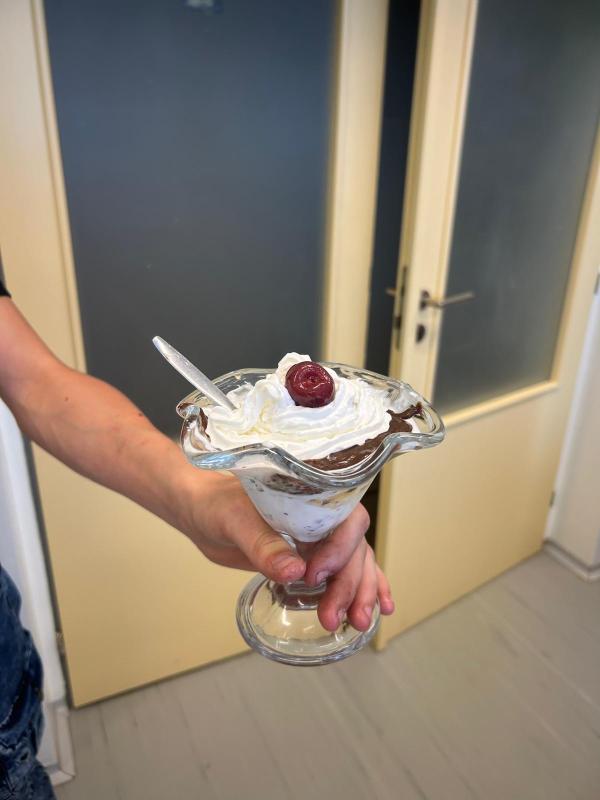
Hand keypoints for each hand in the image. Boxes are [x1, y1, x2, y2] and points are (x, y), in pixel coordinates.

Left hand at [182, 471, 394, 631]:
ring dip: (360, 593)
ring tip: (358, 623)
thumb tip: (294, 572)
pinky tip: (377, 610)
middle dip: (350, 584)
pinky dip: (363, 588)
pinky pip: (345, 570)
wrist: (201, 511)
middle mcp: (323, 514)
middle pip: (355, 547)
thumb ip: (263, 545)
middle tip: (334, 617)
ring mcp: (321, 537)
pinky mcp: (312, 557)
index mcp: (311, 494)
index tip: (314, 575)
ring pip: (356, 562)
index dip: (340, 548)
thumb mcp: (234, 521)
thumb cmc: (215, 504)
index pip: (346, 518)